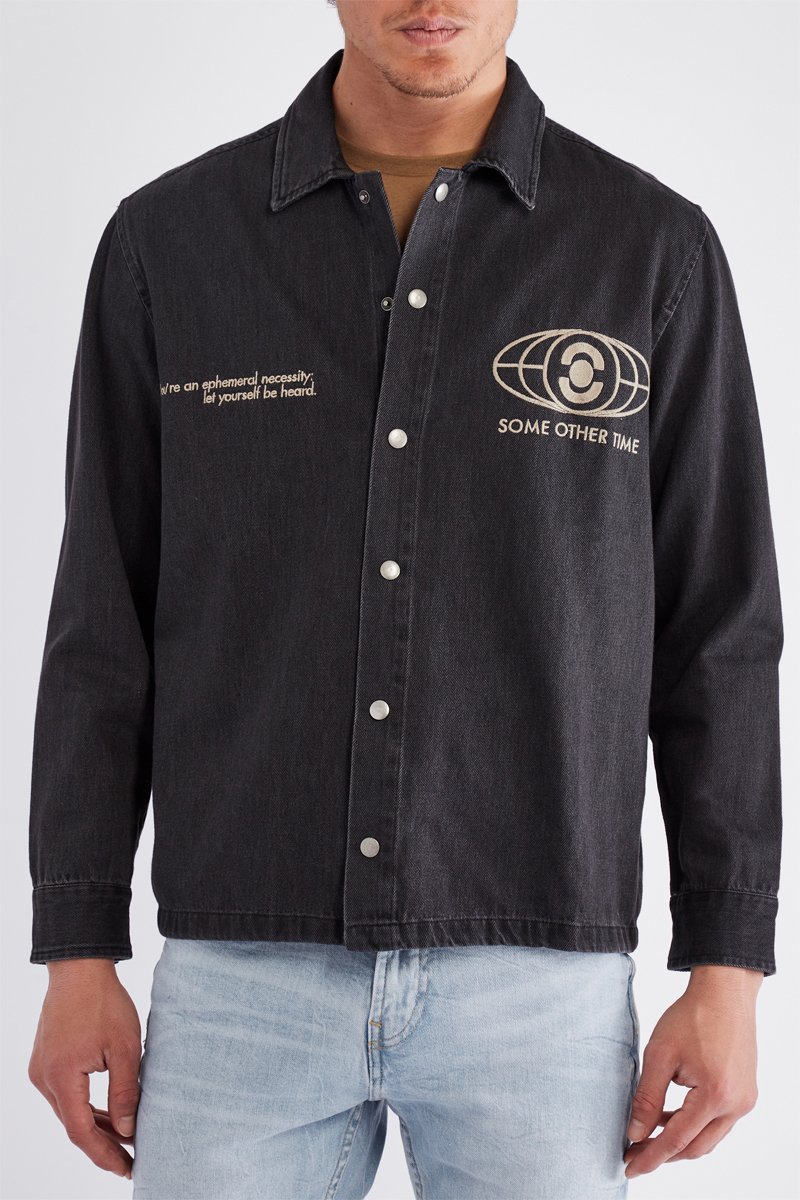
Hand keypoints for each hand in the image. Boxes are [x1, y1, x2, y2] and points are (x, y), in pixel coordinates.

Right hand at [28, 958, 141, 1180]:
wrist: (79, 968)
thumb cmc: (104, 1002)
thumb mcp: (124, 1047)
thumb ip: (125, 1091)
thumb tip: (127, 1130)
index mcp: (61, 1077)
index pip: (81, 1132)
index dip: (104, 1155)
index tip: (126, 1169)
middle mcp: (44, 1078)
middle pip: (73, 1125)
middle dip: (102, 1145)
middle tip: (130, 1160)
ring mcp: (41, 1069)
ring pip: (69, 1110)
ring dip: (94, 1125)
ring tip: (124, 1140)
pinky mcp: (45, 1060)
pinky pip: (65, 1094)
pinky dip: (86, 1106)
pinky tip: (107, 1113)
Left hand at [623, 965, 761, 1178]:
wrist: (724, 993)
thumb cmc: (691, 1017)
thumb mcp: (660, 1055)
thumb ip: (647, 1097)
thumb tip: (635, 1133)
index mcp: (715, 1095)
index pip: (677, 1139)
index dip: (651, 1156)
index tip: (630, 1165)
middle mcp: (736, 1105)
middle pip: (696, 1147)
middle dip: (664, 1153)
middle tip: (635, 1152)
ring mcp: (744, 1100)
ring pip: (708, 1138)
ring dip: (679, 1139)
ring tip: (647, 1132)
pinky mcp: (745, 1093)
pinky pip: (718, 1122)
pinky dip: (693, 1123)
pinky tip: (669, 1113)